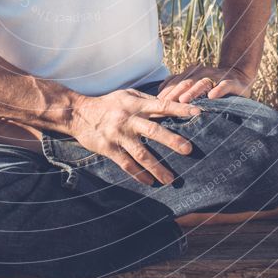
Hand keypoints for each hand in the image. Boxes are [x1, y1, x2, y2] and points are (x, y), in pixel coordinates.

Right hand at [70, 88, 202, 186]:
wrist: (78, 113)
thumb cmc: (108, 104)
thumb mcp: (127, 95)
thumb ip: (147, 100)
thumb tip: (170, 103)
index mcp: (136, 104)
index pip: (162, 106)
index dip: (180, 109)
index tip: (198, 114)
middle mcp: (129, 119)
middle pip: (154, 131)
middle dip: (172, 140)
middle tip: (189, 150)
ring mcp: (118, 135)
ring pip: (141, 153)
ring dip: (157, 167)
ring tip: (171, 180)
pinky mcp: (109, 149)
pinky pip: (126, 164)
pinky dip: (139, 174)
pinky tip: (150, 183)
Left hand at [157, 64, 252, 102]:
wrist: (239, 76)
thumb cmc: (213, 84)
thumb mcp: (195, 83)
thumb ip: (179, 84)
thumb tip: (159, 90)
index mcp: (193, 73)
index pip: (177, 82)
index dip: (167, 91)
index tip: (156, 102)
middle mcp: (203, 72)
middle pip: (187, 82)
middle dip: (175, 92)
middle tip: (166, 103)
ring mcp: (217, 76)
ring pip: (203, 83)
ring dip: (192, 91)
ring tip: (183, 100)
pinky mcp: (232, 82)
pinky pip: (224, 85)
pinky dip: (218, 90)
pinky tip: (212, 97)